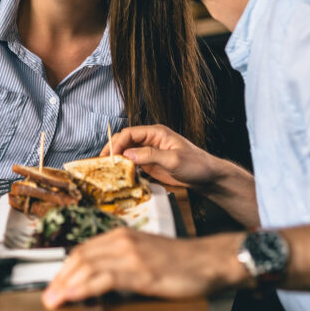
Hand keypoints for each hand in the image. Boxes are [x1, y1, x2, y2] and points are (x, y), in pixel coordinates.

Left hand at [41, 228, 240, 308]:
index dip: (64, 268)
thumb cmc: (180, 260)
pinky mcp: (141, 271)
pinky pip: (106, 277)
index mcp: (122, 235)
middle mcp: (123, 241)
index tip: (53, 284)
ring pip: (88, 266)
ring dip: (67, 284)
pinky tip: (75, 294)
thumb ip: (122, 262)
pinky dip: (85, 286)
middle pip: (80, 257)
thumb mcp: (145, 255)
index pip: (83, 250)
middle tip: (48, 295)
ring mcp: (132, 255)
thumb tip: (97, 278)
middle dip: (60, 278)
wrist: (209, 259)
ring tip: (54, 298)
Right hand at [100, 124, 225, 191]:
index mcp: (156, 133)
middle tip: (102, 162)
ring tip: (106, 169)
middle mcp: (151, 140)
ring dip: (117, 159)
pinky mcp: (151, 164)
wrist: (208, 177)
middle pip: (126, 140)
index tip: (109, 155)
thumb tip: (127, 154)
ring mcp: (150, 152)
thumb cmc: (196, 165)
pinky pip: (133, 163)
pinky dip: (125, 167)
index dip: (117, 142)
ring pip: (128, 151)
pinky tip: (118, 175)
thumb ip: (150, 155)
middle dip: (113, 149)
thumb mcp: (173, 160)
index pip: (130, 133)